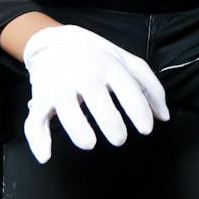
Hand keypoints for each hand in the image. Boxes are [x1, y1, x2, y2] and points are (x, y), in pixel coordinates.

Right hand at [20, 24, 170, 163]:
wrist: (55, 41)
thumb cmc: (98, 58)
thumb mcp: (127, 63)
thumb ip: (149, 87)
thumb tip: (164, 116)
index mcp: (108, 65)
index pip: (127, 87)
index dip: (139, 110)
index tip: (146, 129)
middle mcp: (83, 73)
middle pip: (96, 97)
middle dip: (109, 121)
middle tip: (119, 139)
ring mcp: (60, 84)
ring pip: (65, 107)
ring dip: (76, 127)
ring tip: (89, 143)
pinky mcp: (41, 97)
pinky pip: (35, 119)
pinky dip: (37, 138)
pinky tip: (46, 156)